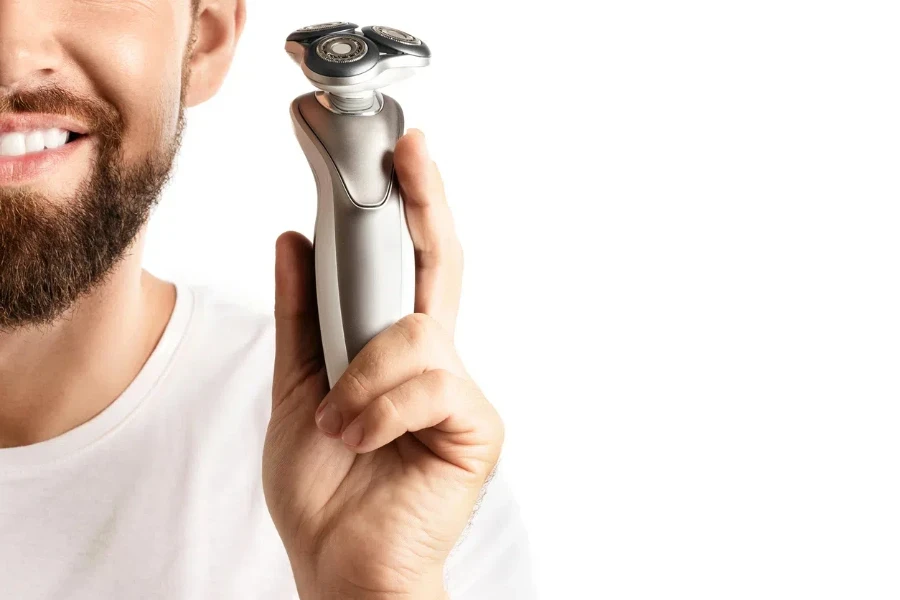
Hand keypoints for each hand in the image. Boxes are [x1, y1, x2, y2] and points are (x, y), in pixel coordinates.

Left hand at [263, 129, 503, 599]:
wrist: (344, 565)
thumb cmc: (327, 490)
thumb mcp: (297, 389)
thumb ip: (302, 317)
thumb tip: (295, 241)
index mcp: (395, 351)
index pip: (409, 265)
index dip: (410, 207)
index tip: (400, 154)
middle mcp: (434, 361)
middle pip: (440, 266)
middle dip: (426, 203)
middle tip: (411, 153)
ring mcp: (459, 391)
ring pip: (416, 333)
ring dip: (361, 373)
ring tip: (336, 421)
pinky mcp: (476, 426)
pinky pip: (428, 385)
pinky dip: (378, 408)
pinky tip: (358, 437)